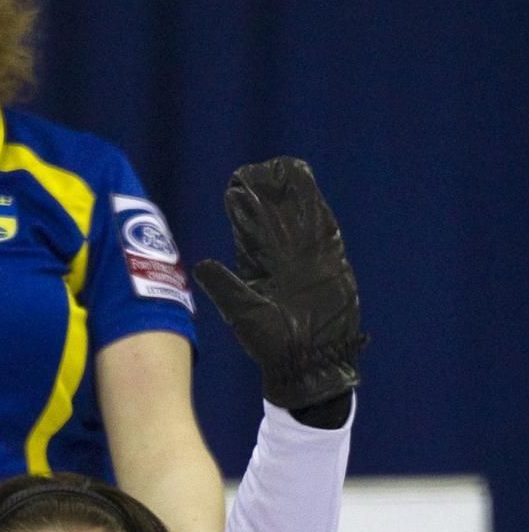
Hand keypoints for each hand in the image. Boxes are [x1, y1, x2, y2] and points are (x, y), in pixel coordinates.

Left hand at [193, 156, 365, 408]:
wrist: (308, 363)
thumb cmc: (271, 346)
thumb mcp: (243, 313)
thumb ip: (225, 287)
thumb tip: (199, 265)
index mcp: (257, 269)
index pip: (249, 229)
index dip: (244, 206)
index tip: (236, 183)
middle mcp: (281, 261)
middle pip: (275, 218)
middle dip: (269, 194)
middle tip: (261, 168)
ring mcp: (307, 261)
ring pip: (299, 220)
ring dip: (293, 196)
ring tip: (286, 170)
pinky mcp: (331, 265)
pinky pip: (325, 232)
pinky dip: (318, 212)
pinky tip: (312, 191)